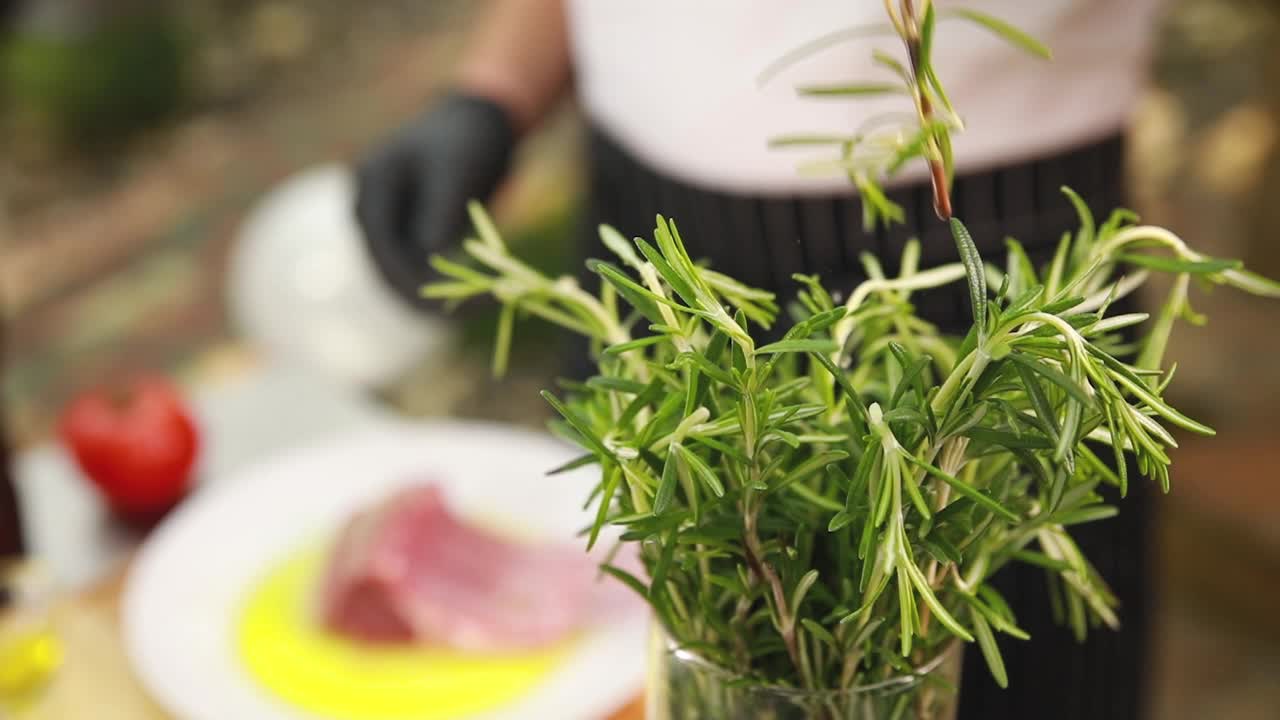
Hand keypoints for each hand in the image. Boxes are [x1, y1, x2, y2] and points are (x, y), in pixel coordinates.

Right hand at [354, 92, 515, 308]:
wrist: (479, 125)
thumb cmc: (467, 139)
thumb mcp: (456, 170)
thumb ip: (439, 210)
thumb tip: (429, 255)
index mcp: (372, 185)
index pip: (382, 249)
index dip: (411, 282)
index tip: (447, 305)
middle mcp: (371, 207)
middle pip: (387, 269)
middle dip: (426, 296)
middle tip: (474, 309)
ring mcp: (387, 223)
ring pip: (403, 275)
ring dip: (437, 295)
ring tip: (483, 304)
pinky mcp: (408, 234)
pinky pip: (420, 269)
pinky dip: (445, 283)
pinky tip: (477, 295)